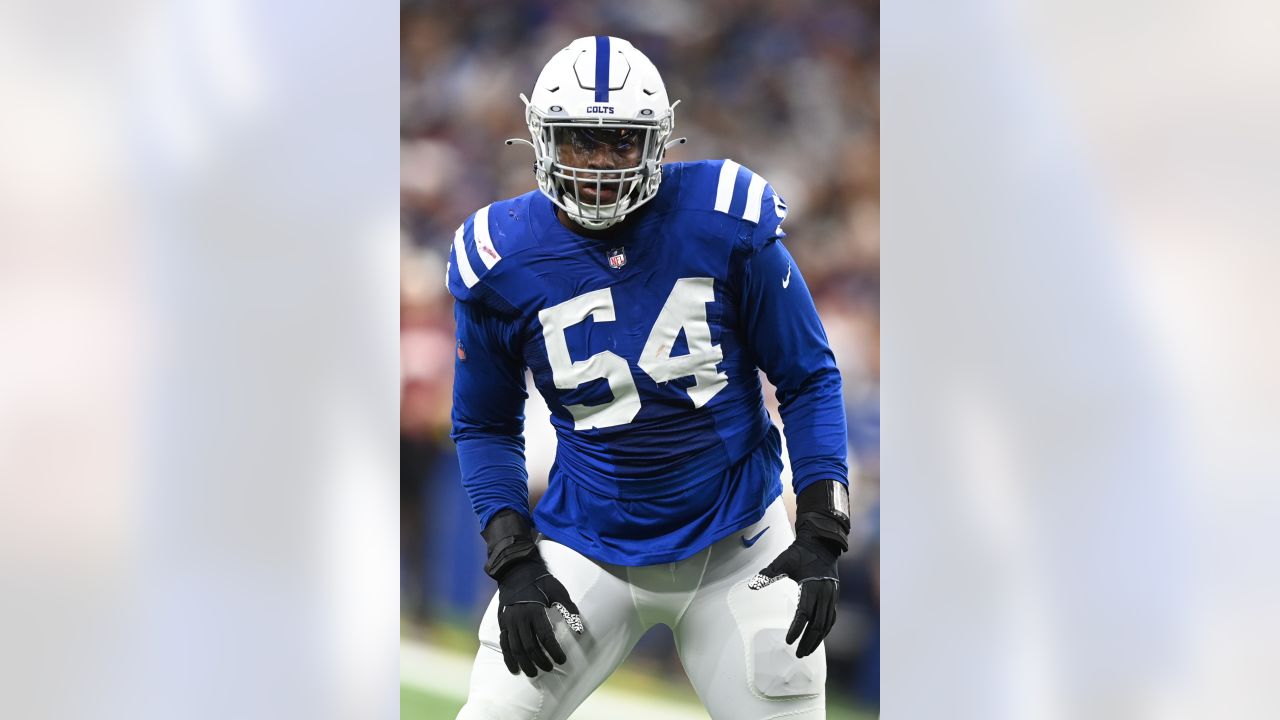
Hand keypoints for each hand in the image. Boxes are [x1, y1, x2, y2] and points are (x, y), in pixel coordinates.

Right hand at [495, 558, 583, 676]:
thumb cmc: (540, 581)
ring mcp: (509, 621)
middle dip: (540, 660)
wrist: (516, 571)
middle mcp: (520, 618)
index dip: (554, 651)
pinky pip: (504, 644)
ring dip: (524, 663)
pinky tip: (514, 668)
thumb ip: (569, 609)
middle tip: (549, 668)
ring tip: (533, 673)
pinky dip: (508, 658)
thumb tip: (580, 630)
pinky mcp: (502, 623)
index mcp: (534, 610)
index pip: (545, 637)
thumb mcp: (558, 591)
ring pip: (516, 648)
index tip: (562, 660)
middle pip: (529, 646)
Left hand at [748, 537, 839, 657]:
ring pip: (826, 625)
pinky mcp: (834, 597)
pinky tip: (817, 638)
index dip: (796, 629)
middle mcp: (824, 594)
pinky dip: (824, 631)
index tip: (788, 641)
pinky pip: (831, 619)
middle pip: (817, 625)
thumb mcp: (784, 561)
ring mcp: (831, 596)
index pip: (804, 614)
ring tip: (805, 651)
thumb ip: (768, 574)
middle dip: (808, 641)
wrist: (822, 543)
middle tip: (797, 654)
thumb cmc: (801, 552)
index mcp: (812, 586)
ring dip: (816, 640)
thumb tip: (751, 585)